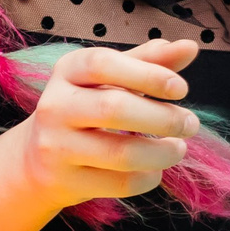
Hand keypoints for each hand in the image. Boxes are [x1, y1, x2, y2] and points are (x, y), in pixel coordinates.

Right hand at [14, 39, 203, 205]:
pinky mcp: (65, 181)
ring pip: (120, 153)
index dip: (147, 74)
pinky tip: (155, 170)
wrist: (38, 160)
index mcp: (67, 70)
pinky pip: (118, 183)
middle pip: (114, 109)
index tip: (182, 88)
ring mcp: (56, 146)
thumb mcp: (111, 79)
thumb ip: (149, 62)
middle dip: (163, 118)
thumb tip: (190, 47)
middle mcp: (55, 105)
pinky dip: (146, 178)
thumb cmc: (86, 108)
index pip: (104, 64)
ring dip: (161, 153)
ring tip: (178, 148)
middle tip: (190, 124)